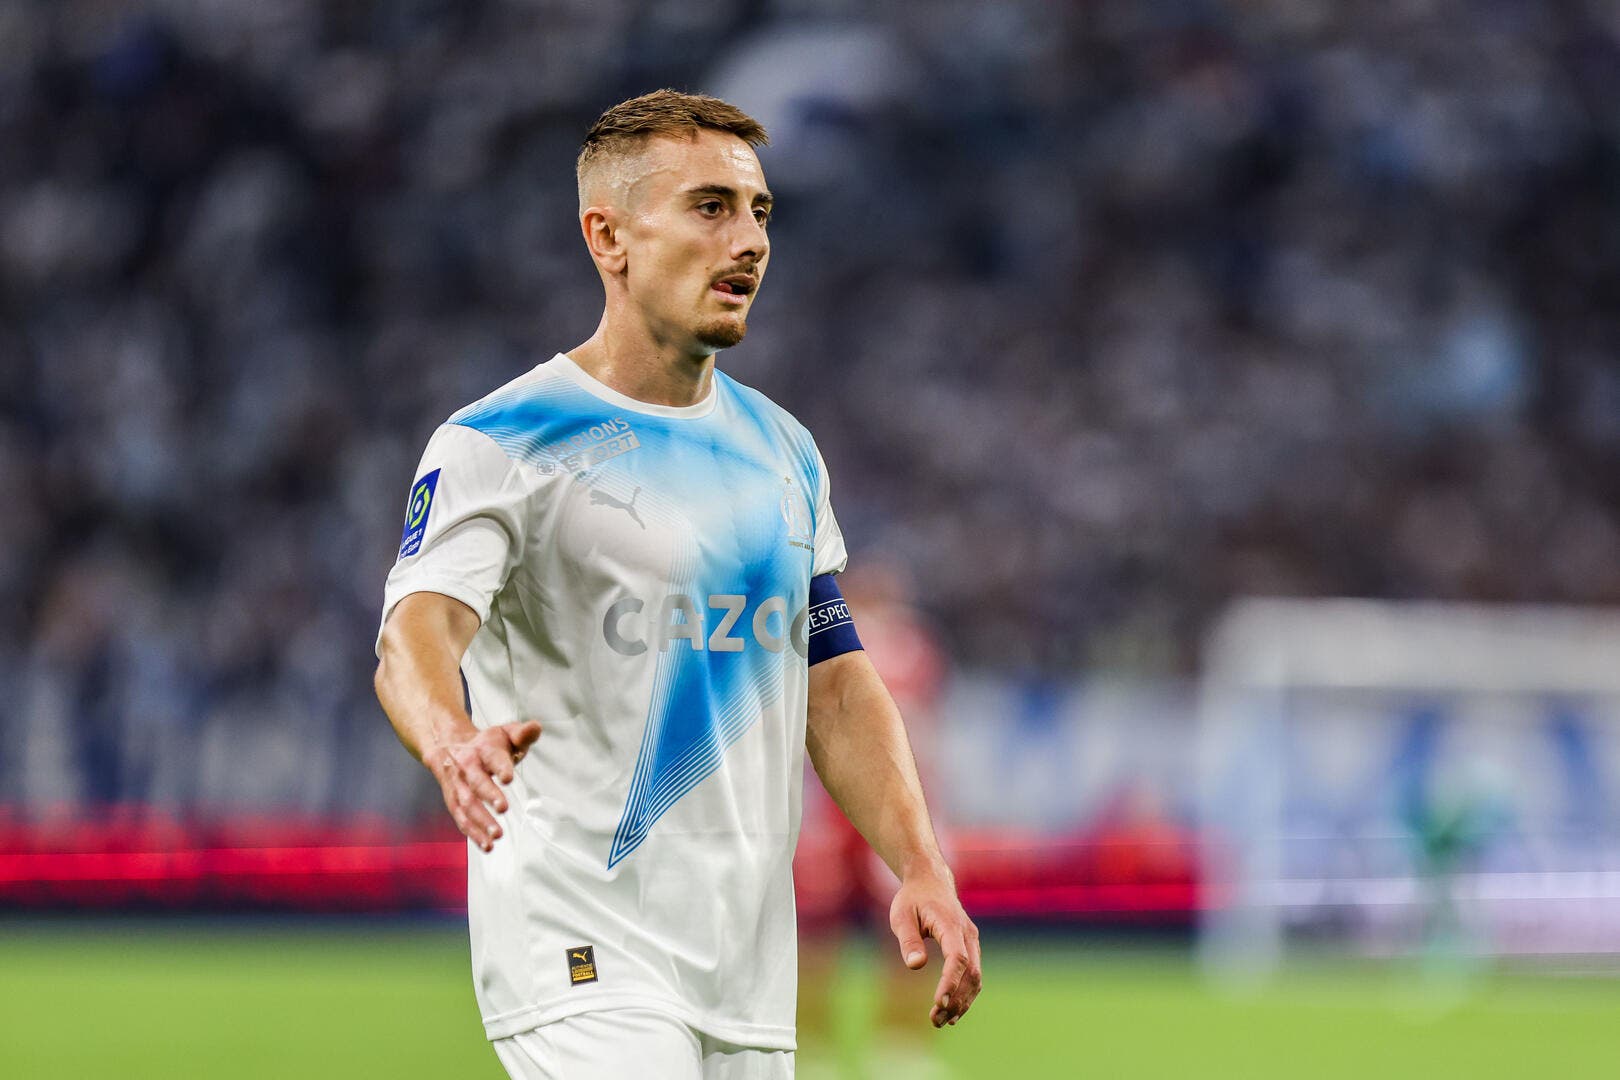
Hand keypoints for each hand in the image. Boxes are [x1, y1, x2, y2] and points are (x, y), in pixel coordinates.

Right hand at [424, 720, 541, 851]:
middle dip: (489, 795)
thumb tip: (536, 727)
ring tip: (497, 836)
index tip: (509, 777)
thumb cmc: (487, 743)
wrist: (448, 745)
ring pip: (467, 805)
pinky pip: (462, 819)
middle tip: (504, 807)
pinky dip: (473, 834)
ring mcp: (458, 786)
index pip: (492, 758)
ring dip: (481, 821)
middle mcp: (467, 767)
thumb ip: (522, 734)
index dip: (501, 766)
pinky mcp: (454, 802)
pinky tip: (488, 846)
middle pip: (477, 782)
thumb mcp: (505, 733)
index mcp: (483, 749)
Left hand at [889, 869, 982, 1027]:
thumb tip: (916, 966)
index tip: (938, 1003)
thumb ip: (909, 941)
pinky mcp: (971, 947)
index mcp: (950, 924)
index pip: (957, 958)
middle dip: (956, 999)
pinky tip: (951, 1012)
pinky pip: (974, 974)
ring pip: (976, 977)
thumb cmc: (912, 899)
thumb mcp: (901, 916)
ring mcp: (972, 940)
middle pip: (971, 973)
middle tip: (936, 1020)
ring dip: (962, 1001)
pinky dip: (965, 994)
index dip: (950, 982)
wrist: (930, 882)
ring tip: (941, 1021)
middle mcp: (967, 933)